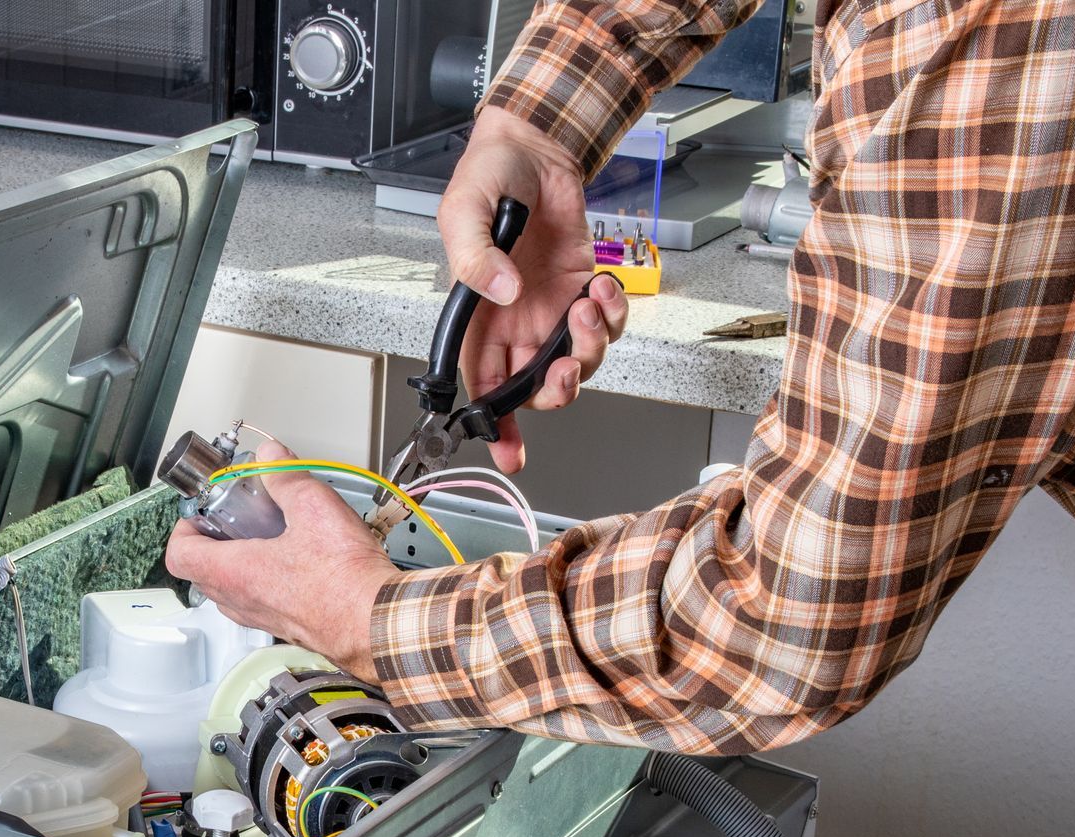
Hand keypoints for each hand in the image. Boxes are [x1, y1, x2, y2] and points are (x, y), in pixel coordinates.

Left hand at [164, 442, 400, 682]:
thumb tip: (270, 458)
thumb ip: (285, 477)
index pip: (179, 554)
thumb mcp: (313, 508)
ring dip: (237, 560)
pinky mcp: (283, 625)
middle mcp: (239, 601)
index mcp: (233, 573)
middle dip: (213, 538)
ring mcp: (260, 617)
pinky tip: (293, 556)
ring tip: (266, 534)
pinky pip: (257, 599)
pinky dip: (262, 577)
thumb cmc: (344, 580)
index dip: (185, 526)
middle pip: (201, 570)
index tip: (203, 509)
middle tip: (236, 516)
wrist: (376, 622)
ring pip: (229, 588)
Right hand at [439, 106, 629, 472]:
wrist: (536, 147)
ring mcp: (552, 309)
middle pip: (537, 387)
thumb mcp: (461, 212)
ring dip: (590, 344)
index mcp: (477, 319)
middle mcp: (516, 323)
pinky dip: (613, 312)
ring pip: (579, 361)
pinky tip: (601, 284)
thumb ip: (473, 259)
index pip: (483, 385)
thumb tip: (503, 295)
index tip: (509, 451)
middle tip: (565, 365)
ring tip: (586, 302)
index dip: (496, 424)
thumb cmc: (489, 177)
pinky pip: (608, 324)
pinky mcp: (585, 289)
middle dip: (557, 387)